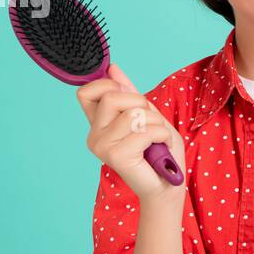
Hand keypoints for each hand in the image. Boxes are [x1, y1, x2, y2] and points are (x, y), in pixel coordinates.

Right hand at [76, 61, 186, 202]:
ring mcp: (102, 146)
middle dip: (140, 103)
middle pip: (111, 96)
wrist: (168, 185)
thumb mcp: (147, 114)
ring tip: (157, 138)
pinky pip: (144, 131)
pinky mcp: (115, 156)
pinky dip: (161, 135)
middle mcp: (94, 135)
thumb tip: (112, 67)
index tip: (130, 98)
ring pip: (132, 113)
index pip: (86, 91)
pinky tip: (160, 147)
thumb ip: (128, 93)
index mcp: (98, 123)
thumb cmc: (160, 151)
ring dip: (155, 123)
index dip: (110, 86)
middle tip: (150, 123)